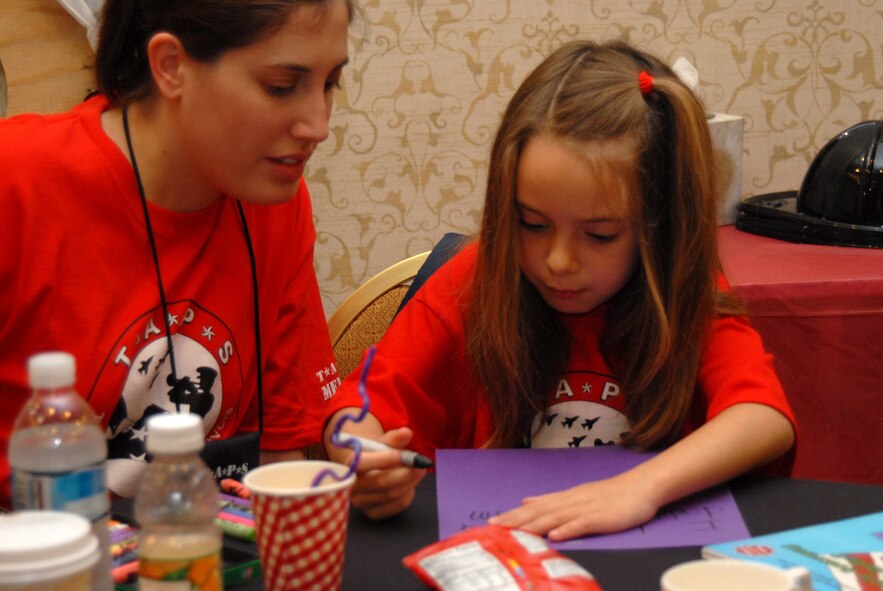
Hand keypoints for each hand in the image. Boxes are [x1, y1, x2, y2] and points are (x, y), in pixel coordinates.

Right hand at [347, 427, 426, 519]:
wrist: (369, 470)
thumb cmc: (376, 453)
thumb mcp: (383, 442)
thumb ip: (394, 438)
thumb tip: (406, 433)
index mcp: (349, 464)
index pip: (363, 463)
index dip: (385, 459)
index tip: (404, 455)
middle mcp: (351, 485)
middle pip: (381, 482)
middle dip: (405, 473)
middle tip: (421, 464)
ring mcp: (360, 502)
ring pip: (391, 494)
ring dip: (410, 482)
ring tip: (419, 471)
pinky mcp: (372, 513)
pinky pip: (396, 506)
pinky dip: (408, 494)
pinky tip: (410, 484)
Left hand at [488, 471, 659, 540]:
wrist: (641, 486)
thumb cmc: (610, 494)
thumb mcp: (576, 495)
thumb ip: (551, 499)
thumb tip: (526, 501)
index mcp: (564, 498)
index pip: (533, 508)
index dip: (513, 515)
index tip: (492, 522)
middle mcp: (571, 501)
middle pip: (539, 512)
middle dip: (516, 520)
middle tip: (494, 528)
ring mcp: (586, 508)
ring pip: (555, 517)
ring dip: (534, 525)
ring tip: (515, 532)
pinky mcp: (601, 517)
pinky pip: (582, 524)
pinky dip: (568, 529)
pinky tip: (554, 536)